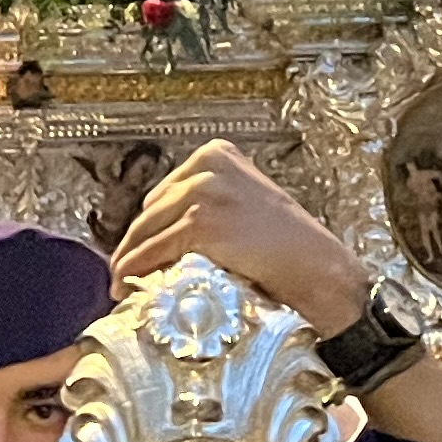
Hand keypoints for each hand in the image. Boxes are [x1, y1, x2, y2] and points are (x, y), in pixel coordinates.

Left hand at [109, 141, 367, 330]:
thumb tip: (164, 233)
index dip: (152, 225)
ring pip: (146, 230)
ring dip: (131, 261)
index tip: (140, 248)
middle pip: (152, 209)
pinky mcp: (199, 221)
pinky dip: (136, 271)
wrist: (319, 269)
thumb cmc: (292, 248)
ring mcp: (203, 191)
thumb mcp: (249, 205)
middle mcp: (208, 165)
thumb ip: (212, 204)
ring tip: (122, 285)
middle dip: (138, 243)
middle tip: (127, 272)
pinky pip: (152, 251)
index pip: (166, 190)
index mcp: (219, 153)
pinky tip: (128, 288)